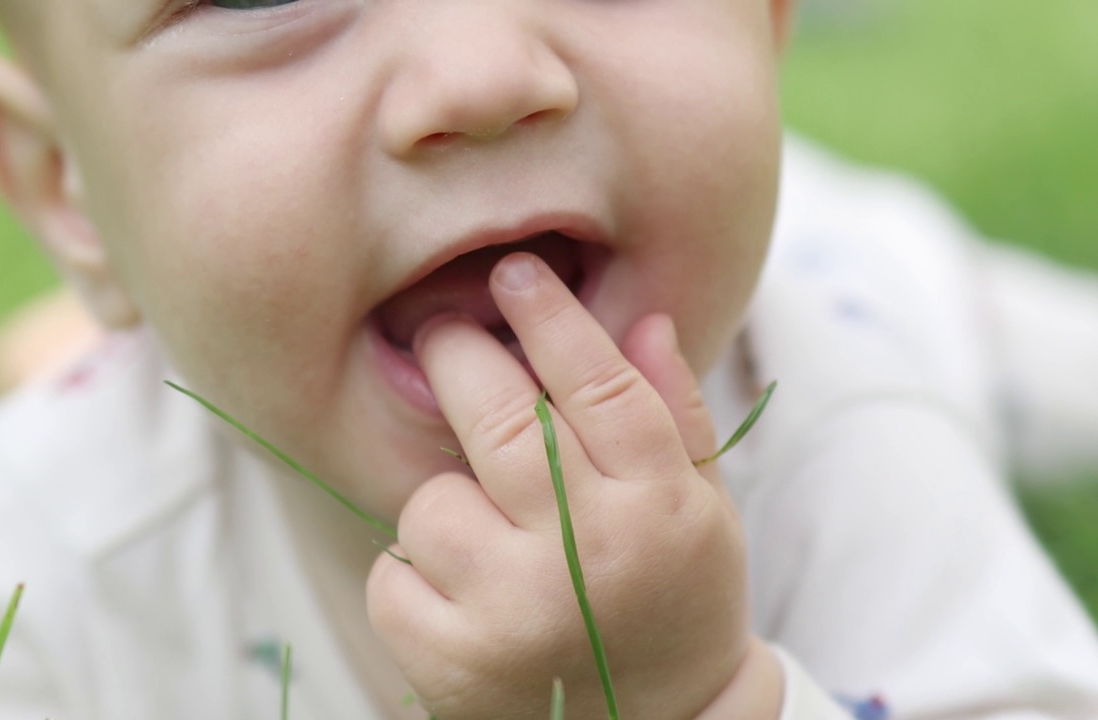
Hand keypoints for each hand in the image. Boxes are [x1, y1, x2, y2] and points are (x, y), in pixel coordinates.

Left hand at [367, 252, 767, 719]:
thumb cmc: (674, 606)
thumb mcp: (705, 515)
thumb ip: (674, 418)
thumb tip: (642, 319)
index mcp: (662, 513)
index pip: (601, 389)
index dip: (551, 319)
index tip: (514, 274)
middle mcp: (588, 560)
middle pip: (502, 422)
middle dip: (460, 358)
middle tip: (446, 335)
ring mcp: (514, 616)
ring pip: (432, 500)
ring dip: (447, 499)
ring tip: (487, 534)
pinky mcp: (452, 665)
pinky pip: (393, 571)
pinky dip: (411, 572)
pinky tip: (459, 594)